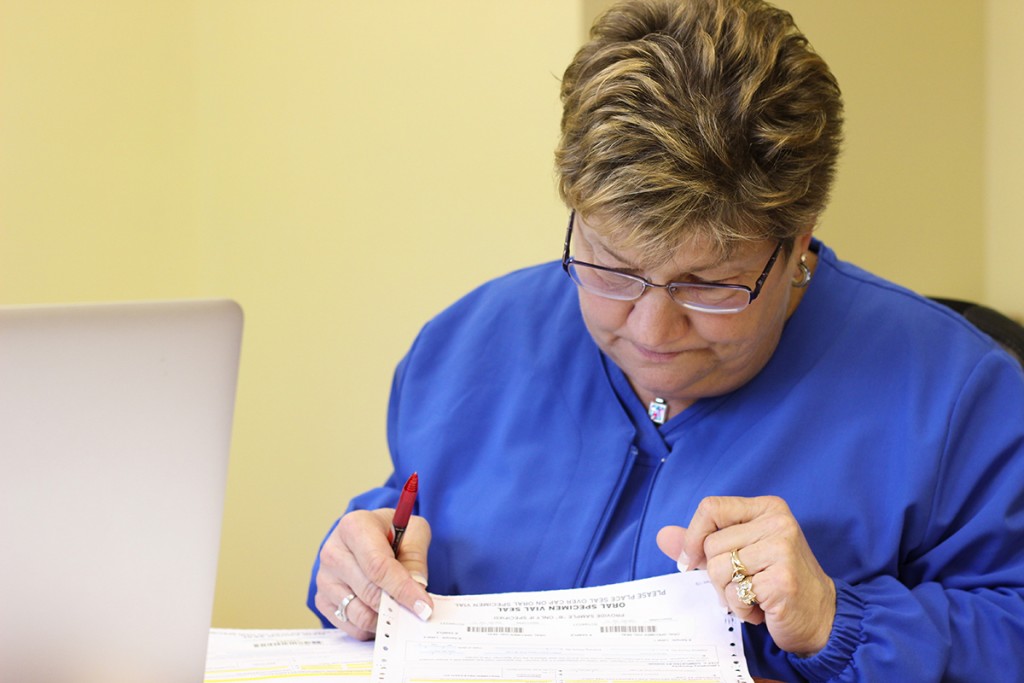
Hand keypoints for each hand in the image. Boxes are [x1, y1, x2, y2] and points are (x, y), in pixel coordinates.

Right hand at [313, 508, 432, 639]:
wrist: (367, 537)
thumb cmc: (392, 532)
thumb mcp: (413, 531)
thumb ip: (416, 557)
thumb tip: (416, 587)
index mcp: (354, 527)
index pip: (377, 565)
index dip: (402, 588)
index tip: (423, 606)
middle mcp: (332, 551)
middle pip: (369, 592)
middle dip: (397, 605)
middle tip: (418, 612)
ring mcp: (324, 578)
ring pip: (360, 614)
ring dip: (385, 617)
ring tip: (400, 607)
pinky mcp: (322, 600)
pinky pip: (352, 626)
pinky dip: (372, 626)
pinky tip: (382, 611)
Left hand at [657, 496, 835, 656]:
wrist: (820, 617)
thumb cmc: (776, 582)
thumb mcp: (738, 555)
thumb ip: (701, 544)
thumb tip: (663, 536)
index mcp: (766, 508)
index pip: (711, 507)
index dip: (693, 536)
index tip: (692, 561)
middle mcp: (777, 522)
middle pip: (711, 544)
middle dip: (717, 575)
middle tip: (743, 585)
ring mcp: (782, 549)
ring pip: (719, 569)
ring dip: (728, 595)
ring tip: (753, 596)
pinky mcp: (783, 579)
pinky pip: (735, 593)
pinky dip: (741, 609)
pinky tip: (763, 608)